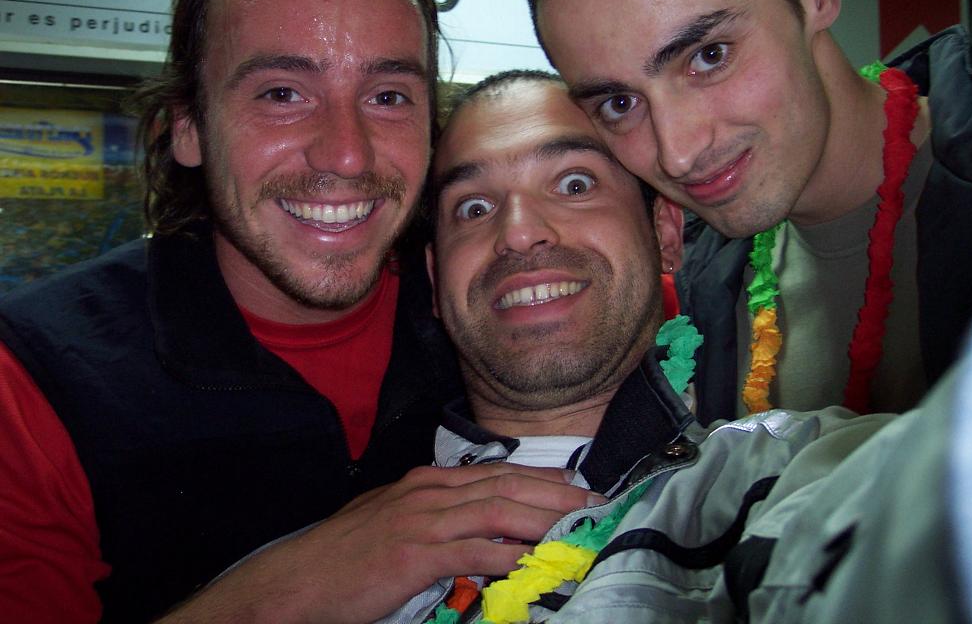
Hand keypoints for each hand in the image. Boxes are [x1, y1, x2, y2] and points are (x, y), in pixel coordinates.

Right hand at [158, 463, 599, 623]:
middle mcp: (428, 492)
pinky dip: (508, 554)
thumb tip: (480, 531)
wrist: (294, 580)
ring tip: (578, 525)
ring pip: (497, 510)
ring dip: (543, 517)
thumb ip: (436, 520)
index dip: (540, 480)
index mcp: (425, 483)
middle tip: (594, 502)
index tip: (575, 487)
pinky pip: (472, 550)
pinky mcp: (414, 553)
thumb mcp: (392, 523)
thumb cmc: (342, 557)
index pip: (496, 474)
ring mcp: (421, 520)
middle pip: (505, 485)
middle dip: (554, 493)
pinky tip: (534, 561)